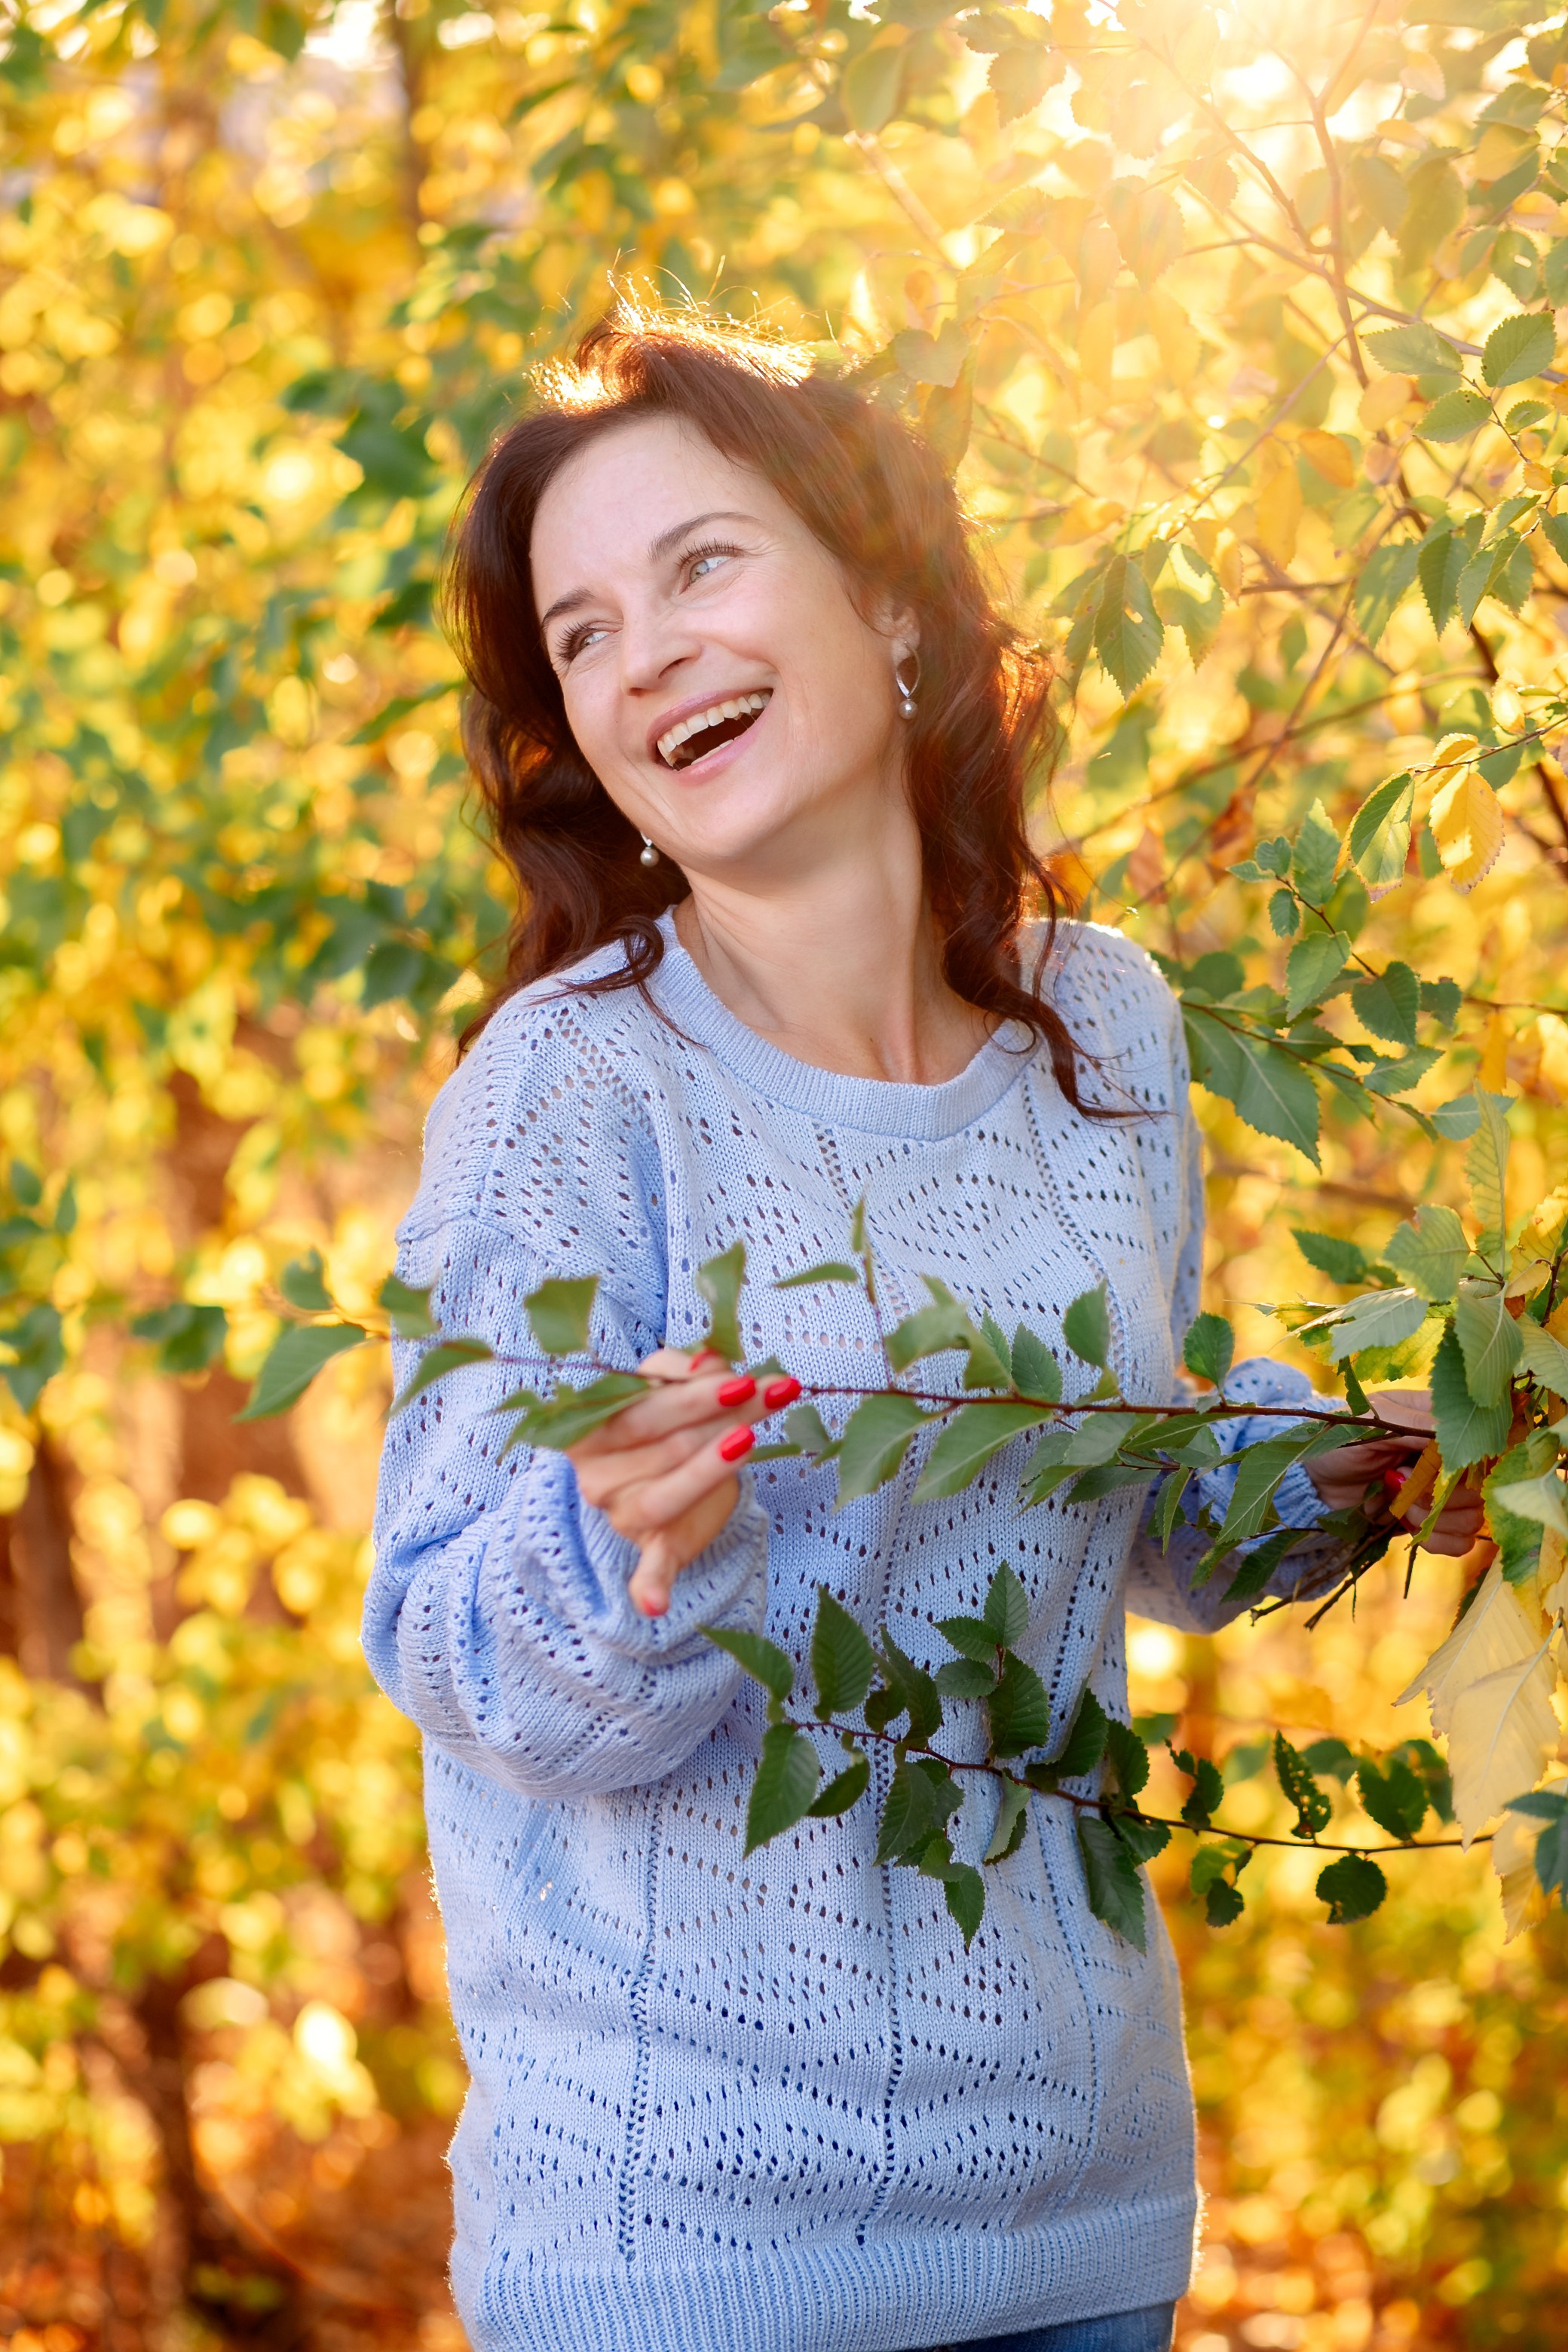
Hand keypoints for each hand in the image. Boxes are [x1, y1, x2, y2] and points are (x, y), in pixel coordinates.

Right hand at [566, 1348, 788, 1617]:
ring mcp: (622, 1516)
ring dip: (713, 1467)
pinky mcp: (653, 1548)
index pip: (641, 1411)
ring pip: (667, 1494)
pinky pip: (647, 1571)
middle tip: (767, 1394)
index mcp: (588, 1429)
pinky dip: (649, 1589)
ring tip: (751, 1438)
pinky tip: (654, 1606)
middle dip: (720, 1418)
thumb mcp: (668, 1383)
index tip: (741, 1381)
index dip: (693, 1396)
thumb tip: (708, 1361)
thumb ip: (684, 1368)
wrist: (670, 1470)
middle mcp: (595, 1477)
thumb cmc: (668, 1418)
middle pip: (662, 1448)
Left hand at [1304, 1388, 1488, 1559]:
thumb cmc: (1338, 1440)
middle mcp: (1450, 1457)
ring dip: (1435, 1517)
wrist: (1313, 1480)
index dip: (1466, 1460)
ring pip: (1474, 1516)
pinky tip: (1408, 1526)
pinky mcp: (1433, 1522)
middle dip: (1441, 1493)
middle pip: (1483, 1486)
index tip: (1433, 1464)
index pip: (1483, 1442)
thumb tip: (1457, 1434)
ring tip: (1400, 1506)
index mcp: (1440, 1421)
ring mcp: (1444, 1492)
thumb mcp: (1372, 1423)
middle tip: (1403, 1483)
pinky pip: (1461, 1541)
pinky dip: (1437, 1539)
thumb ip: (1416, 1426)